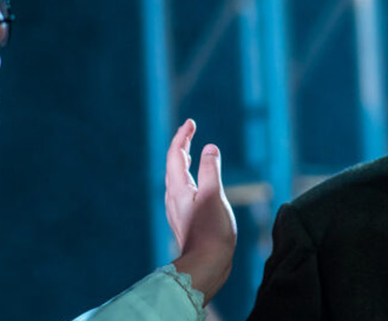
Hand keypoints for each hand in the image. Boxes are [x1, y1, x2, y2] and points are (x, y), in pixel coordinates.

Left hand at [165, 119, 236, 305]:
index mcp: (178, 188)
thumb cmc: (211, 230)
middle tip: (189, 131)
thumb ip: (211, 170)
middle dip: (181, 146)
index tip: (190, 122)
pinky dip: (189, 177)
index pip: (175, 155)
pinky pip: (183, 190)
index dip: (182, 137)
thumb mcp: (214, 195)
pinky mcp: (186, 219)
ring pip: (177, 178)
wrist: (207, 265)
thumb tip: (210, 147)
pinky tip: (196, 183)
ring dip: (183, 161)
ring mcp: (178, 209)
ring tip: (189, 151)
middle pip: (173, 165)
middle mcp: (174, 197)